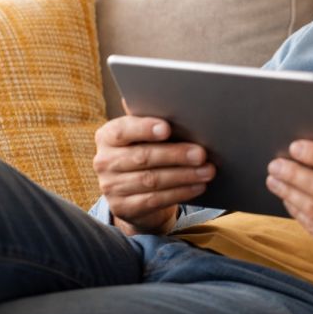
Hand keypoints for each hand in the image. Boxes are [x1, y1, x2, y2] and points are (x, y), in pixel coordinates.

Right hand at [93, 116, 214, 234]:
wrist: (135, 191)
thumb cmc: (148, 151)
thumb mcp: (146, 136)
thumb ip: (156, 123)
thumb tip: (183, 106)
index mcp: (108, 136)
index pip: (123, 130)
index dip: (145, 129)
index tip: (167, 129)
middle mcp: (104, 161)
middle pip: (143, 157)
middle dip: (176, 155)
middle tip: (201, 154)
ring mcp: (111, 187)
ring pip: (151, 180)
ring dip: (184, 175)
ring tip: (207, 171)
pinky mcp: (124, 207)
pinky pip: (155, 200)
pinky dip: (180, 192)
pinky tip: (198, 186)